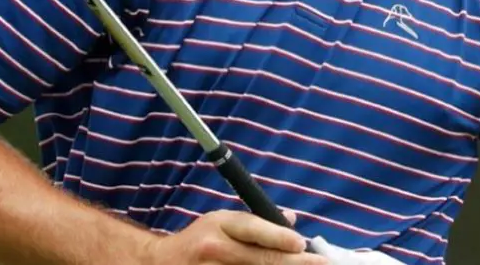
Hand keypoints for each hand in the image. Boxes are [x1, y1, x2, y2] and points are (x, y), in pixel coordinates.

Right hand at [143, 210, 327, 264]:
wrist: (159, 263)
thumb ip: (257, 221)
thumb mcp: (223, 221)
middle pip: (260, 259)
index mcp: (220, 225)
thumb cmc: (200, 240)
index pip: (254, 229)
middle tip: (319, 263)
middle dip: (293, 262)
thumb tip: (291, 219)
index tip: (302, 244)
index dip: (279, 238)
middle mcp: (214, 249)